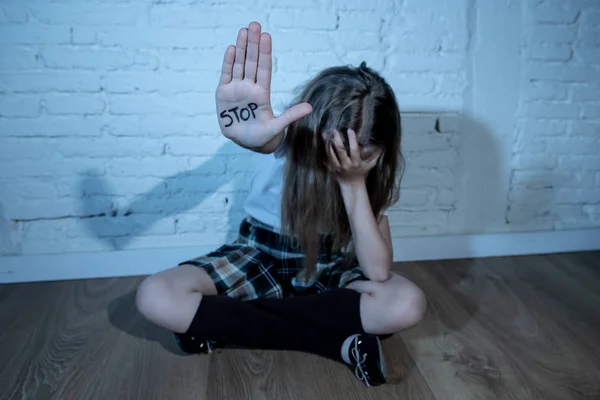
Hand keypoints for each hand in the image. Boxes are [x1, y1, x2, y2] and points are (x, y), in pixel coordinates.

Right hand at [216, 22, 311, 148]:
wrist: (245, 143)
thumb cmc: (262, 136)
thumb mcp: (276, 127)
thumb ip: (290, 116)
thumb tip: (309, 107)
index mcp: (262, 93)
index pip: (264, 69)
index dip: (264, 53)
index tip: (266, 36)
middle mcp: (250, 87)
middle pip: (251, 62)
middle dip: (252, 44)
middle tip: (254, 25)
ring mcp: (237, 89)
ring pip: (239, 64)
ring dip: (241, 48)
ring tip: (243, 31)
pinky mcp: (224, 94)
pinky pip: (226, 75)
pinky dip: (228, 62)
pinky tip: (231, 48)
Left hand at [324, 129, 381, 185]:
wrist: (351, 185)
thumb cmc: (362, 173)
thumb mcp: (370, 165)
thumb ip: (375, 156)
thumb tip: (382, 146)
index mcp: (356, 163)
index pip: (354, 150)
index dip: (352, 140)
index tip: (350, 130)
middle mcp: (346, 165)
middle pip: (340, 151)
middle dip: (337, 140)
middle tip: (335, 130)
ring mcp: (338, 167)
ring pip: (331, 154)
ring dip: (328, 144)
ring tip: (325, 134)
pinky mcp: (332, 169)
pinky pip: (326, 159)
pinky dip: (324, 151)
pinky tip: (322, 143)